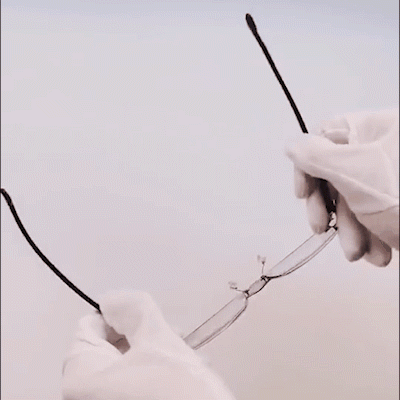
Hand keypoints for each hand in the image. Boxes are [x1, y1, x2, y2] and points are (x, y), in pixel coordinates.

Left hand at [62, 290, 235, 399]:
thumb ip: (134, 309)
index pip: (90, 325)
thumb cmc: (177, 392)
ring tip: (180, 354)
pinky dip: (149, 372)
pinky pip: (128, 382)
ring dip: (150, 352)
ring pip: (121, 363)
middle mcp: (82, 397)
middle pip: (107, 345)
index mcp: (80, 379)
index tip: (144, 317)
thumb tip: (114, 300)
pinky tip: (176, 372)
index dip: (119, 314)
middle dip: (139, 334)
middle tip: (168, 334)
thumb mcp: (158, 339)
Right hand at [286, 109, 398, 265]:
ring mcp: (392, 178)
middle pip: (337, 175)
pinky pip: (374, 215)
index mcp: (374, 131)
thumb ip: (317, 157)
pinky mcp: (399, 203)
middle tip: (324, 232)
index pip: (325, 139)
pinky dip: (371, 237)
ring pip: (354, 201)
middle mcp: (382, 150)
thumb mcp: (357, 174)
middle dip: (332, 211)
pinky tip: (378, 254)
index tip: (302, 195)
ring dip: (351, 232)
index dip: (308, 168)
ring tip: (360, 255)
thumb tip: (291, 144)